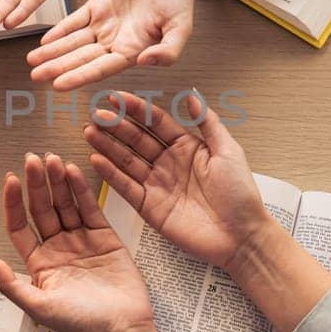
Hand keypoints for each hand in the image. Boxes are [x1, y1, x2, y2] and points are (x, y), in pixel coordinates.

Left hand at [0, 153, 156, 331]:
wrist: (121, 329)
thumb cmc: (80, 324)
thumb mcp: (39, 306)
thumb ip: (11, 283)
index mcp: (38, 263)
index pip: (20, 226)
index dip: (14, 203)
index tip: (10, 180)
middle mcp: (57, 247)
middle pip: (42, 209)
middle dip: (36, 184)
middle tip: (31, 159)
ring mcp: (81, 240)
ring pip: (64, 204)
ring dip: (57, 181)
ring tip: (51, 159)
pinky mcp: (104, 236)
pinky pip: (89, 208)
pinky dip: (81, 190)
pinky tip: (72, 172)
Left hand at [27, 0, 197, 90]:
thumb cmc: (180, 1)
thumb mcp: (181, 29)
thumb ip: (167, 51)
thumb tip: (146, 62)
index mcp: (132, 51)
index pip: (100, 68)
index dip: (78, 76)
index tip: (59, 85)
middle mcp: (114, 42)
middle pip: (80, 58)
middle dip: (57, 67)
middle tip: (36, 76)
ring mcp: (104, 25)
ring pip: (73, 41)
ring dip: (52, 51)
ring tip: (32, 60)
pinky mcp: (97, 6)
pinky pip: (74, 20)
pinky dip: (59, 29)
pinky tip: (45, 39)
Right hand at [83, 91, 272, 269]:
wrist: (241, 235)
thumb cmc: (241, 195)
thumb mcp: (228, 152)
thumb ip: (208, 123)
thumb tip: (192, 96)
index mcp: (187, 147)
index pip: (155, 122)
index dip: (136, 109)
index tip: (117, 98)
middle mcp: (168, 163)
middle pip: (136, 139)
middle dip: (115, 126)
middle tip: (96, 114)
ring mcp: (157, 184)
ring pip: (126, 160)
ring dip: (107, 146)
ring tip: (89, 131)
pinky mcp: (149, 206)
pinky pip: (125, 187)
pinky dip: (110, 174)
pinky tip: (96, 160)